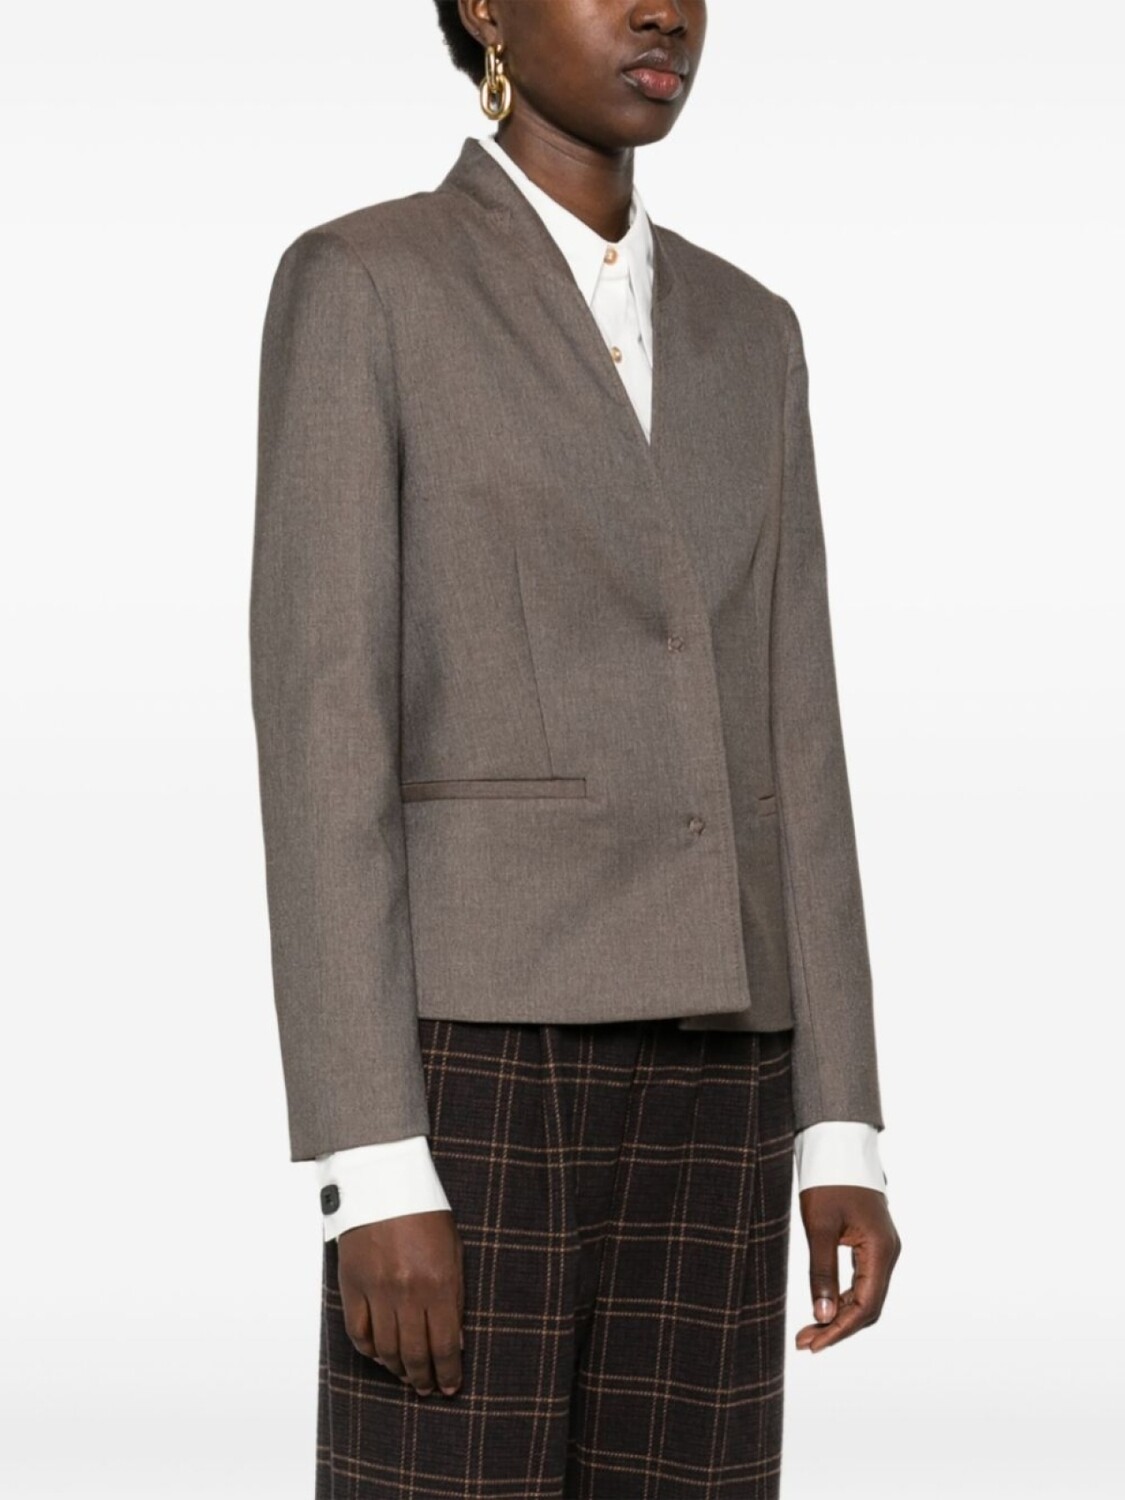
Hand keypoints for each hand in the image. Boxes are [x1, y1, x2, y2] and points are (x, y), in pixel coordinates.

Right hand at [337, 1209, 464, 1396]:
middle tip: (428, 1388)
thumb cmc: (424, 1213)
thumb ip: (455, 1297)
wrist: (383, 1183)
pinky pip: (359, 1333)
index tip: (450, 1386)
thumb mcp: (453, 1251)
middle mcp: (408, 1293)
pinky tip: (380, 1355)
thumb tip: (455, 1341)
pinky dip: (370, 1351)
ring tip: (407, 1375)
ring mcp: (377, 1292)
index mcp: (439, 1283)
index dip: (449, 1372)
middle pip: (416, 1354)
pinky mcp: (353, 1287)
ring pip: (386, 1350)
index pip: (445, 1346)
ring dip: (398, 1370)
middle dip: (425, 1378)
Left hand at [794, 1185, 900, 1352]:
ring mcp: (882, 1249)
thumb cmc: (828, 1181)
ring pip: (865, 1295)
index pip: (865, 1305)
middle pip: (867, 1305)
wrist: (838, 1147)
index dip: (839, 1329)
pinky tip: (822, 1307)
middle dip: (838, 1327)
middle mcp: (888, 1253)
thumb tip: (822, 1316)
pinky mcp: (871, 1245)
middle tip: (805, 1343)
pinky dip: (842, 1298)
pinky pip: (861, 1281)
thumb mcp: (820, 1226)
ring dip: (839, 1315)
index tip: (812, 1344)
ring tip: (808, 1331)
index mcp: (880, 1250)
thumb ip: (821, 1271)